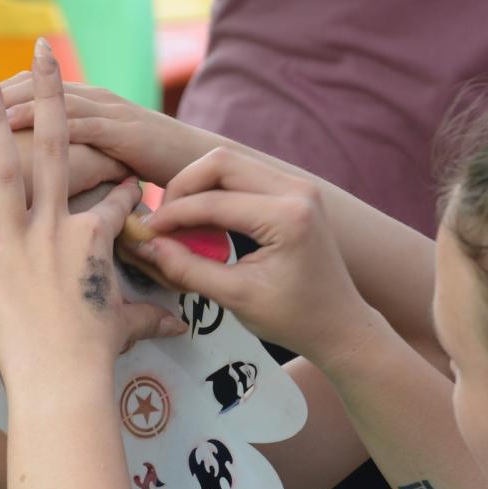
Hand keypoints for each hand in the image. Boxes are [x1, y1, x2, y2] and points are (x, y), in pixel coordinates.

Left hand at [0, 46, 185, 373]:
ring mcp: (16, 239)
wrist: (62, 377)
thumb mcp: (127, 326)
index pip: (110, 194)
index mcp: (92, 236)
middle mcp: (55, 225)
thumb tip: (180, 325)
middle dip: (50, 94)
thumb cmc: (95, 355)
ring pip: (2, 165)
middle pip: (54, 145)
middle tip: (44, 49)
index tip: (121, 164)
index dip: (118, 178)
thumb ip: (150, 316)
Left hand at [0, 74, 206, 188]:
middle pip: (36, 92)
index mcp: (94, 108)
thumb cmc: (167, 172)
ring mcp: (111, 113)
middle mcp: (98, 102)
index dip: (2, 103)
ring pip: (50, 102)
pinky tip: (15, 129)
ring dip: (10, 106)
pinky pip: (77, 123)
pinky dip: (44, 122)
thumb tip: (59, 179)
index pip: (38, 97)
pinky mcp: (123, 131)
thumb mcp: (119, 165)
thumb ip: (90, 162)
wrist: (214, 169)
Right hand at [134, 147, 379, 363]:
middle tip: (163, 220)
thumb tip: (147, 244)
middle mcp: (297, 190)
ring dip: (199, 187)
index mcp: (287, 216)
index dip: (172, 214)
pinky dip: (217, 192)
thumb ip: (188, 269)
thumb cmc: (295, 319)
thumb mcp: (236, 298)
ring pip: (231, 164)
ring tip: (179, 221)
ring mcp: (299, 186)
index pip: (213, 201)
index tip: (146, 231)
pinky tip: (203, 220)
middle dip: (183, 187)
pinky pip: (245, 176)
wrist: (341, 326)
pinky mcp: (295, 192)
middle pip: (220, 162)